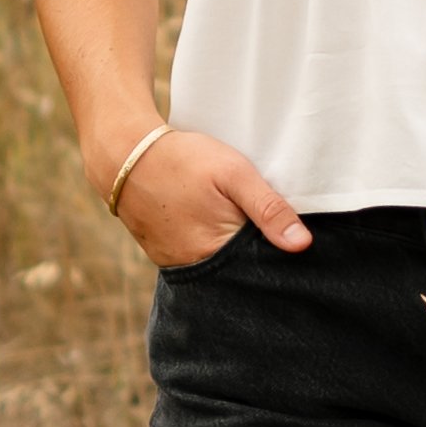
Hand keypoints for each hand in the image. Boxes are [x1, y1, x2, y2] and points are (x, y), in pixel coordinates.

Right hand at [109, 126, 310, 266]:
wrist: (123, 153)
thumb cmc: (181, 160)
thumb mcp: (233, 174)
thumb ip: (268, 208)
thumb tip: (302, 245)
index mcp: (218, 253)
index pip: (262, 269)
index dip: (278, 252)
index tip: (290, 236)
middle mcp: (196, 269)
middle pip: (240, 272)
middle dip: (255, 254)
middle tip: (259, 221)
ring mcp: (177, 265)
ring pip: (219, 266)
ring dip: (233, 251)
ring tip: (237, 221)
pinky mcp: (165, 256)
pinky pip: (199, 259)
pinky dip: (212, 247)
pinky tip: (216, 225)